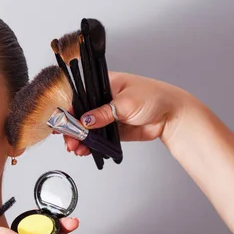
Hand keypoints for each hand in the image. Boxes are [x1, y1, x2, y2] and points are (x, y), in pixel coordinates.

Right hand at [63, 71, 193, 155]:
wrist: (172, 116)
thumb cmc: (154, 97)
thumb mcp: (126, 103)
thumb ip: (103, 113)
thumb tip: (85, 121)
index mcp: (102, 84)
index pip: (78, 95)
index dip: (67, 108)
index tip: (60, 121)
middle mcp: (101, 99)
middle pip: (79, 114)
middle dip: (71, 128)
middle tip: (68, 139)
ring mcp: (106, 115)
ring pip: (85, 128)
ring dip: (78, 139)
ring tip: (76, 148)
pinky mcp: (111, 130)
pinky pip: (95, 138)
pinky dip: (89, 145)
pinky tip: (84, 150)